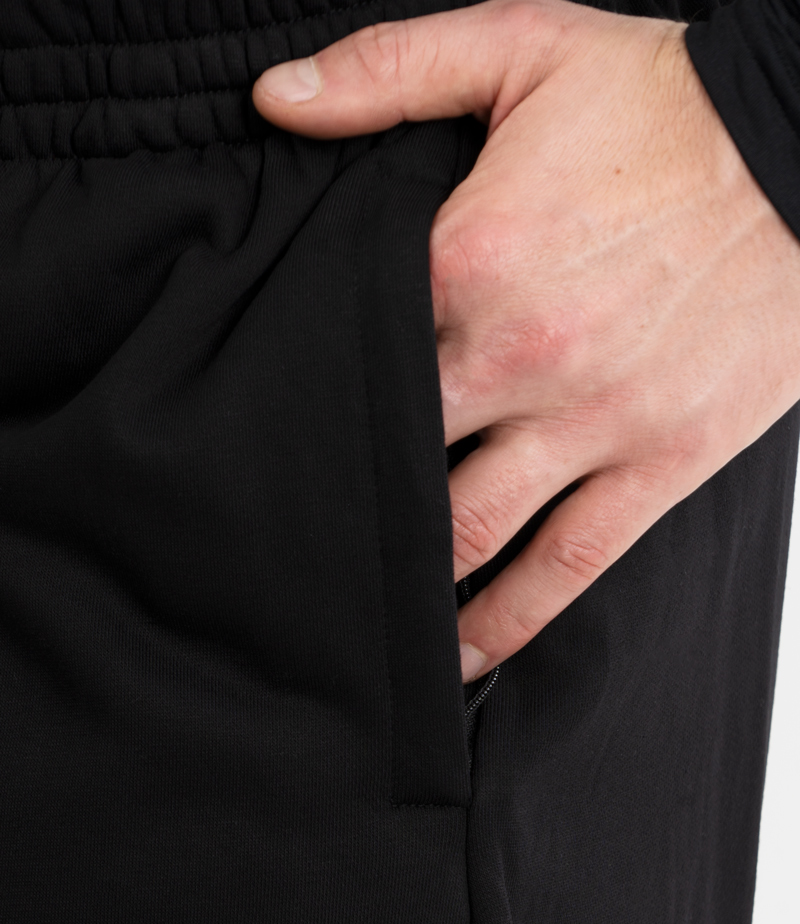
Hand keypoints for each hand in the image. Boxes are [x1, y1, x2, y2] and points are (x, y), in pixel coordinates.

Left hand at [253, 0, 799, 680]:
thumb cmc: (668, 103)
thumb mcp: (520, 47)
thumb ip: (387, 70)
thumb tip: (273, 100)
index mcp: (470, 258)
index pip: (348, 349)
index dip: (296, 392)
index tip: (260, 429)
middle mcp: (521, 353)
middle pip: (392, 451)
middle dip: (337, 493)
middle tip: (284, 538)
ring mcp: (592, 421)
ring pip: (468, 530)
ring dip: (406, 578)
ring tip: (354, 616)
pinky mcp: (657, 464)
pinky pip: (564, 566)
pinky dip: (506, 622)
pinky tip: (459, 656)